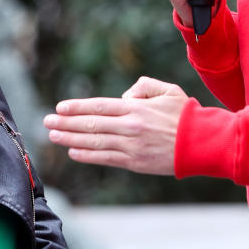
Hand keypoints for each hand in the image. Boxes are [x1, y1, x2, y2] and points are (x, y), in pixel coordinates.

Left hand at [43, 77, 188, 175]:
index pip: (99, 106)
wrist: (202, 143)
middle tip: (47, 121)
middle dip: (66, 123)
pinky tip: (73, 151)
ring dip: (70, 138)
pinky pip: (106, 158)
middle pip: (91, 124)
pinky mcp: (135, 162)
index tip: (60, 108)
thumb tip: (123, 96)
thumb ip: (142, 86)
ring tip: (53, 136)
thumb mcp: (166, 90)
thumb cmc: (185, 114)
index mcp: (135, 108)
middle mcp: (129, 126)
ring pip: (94, 142)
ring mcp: (131, 146)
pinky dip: (87, 155)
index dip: (77, 107)